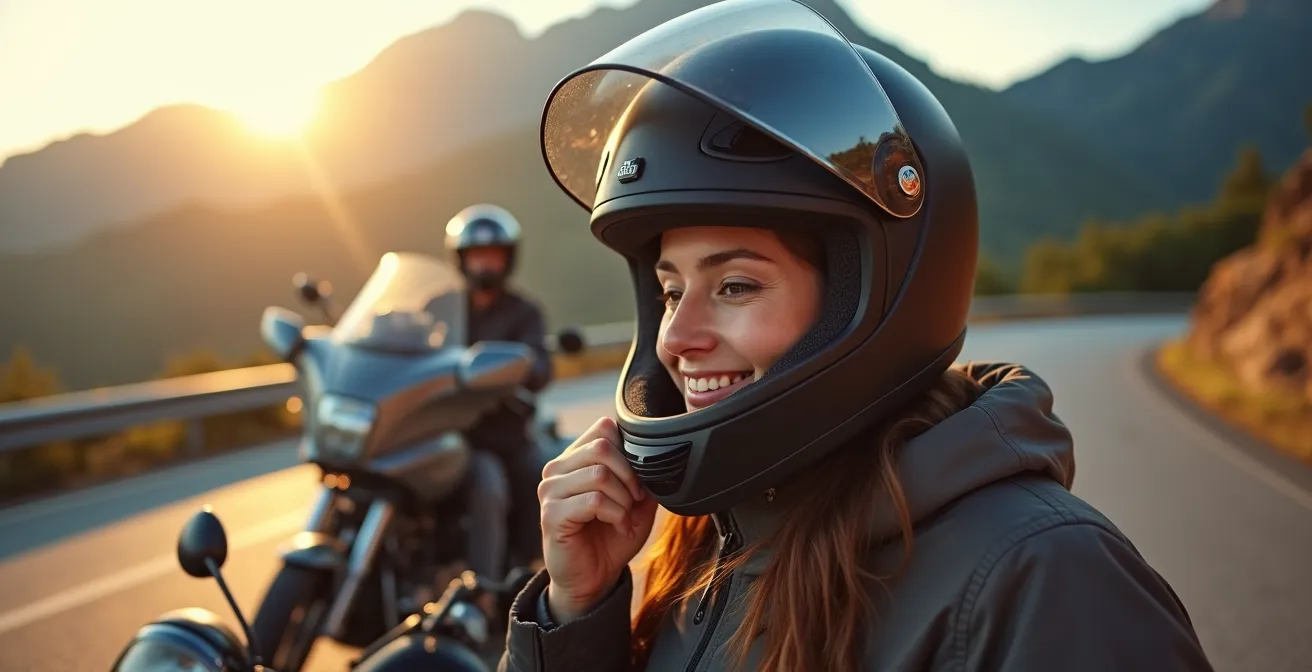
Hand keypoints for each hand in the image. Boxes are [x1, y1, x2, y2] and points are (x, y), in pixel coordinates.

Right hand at [538, 416, 657, 623]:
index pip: (604, 428)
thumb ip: (643, 474)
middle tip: (635, 501)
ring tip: (624, 516)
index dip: (630, 452)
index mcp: (575, 458)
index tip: (638, 482)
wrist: (594, 577)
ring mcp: (550, 490)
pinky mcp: (551, 514)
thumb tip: (658, 452)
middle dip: (630, 476)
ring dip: (623, 499)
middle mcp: (557, 468)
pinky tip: (618, 527)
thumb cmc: (612, 536)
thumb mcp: (637, 501)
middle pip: (603, 447)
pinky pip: (594, 500)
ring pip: (599, 474)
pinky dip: (616, 514)